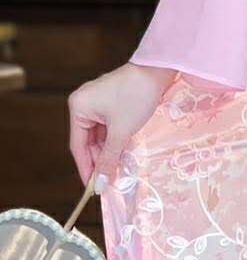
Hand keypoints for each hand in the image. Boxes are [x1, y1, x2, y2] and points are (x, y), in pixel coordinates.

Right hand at [68, 62, 177, 186]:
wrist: (157, 71)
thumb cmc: (136, 96)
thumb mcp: (121, 131)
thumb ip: (109, 158)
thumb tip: (101, 183)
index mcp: (78, 107)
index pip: (77, 145)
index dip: (85, 168)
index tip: (92, 188)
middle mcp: (83, 104)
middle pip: (87, 142)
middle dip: (99, 161)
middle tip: (108, 182)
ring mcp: (97, 103)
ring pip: (99, 137)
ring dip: (108, 153)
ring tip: (117, 172)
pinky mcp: (111, 103)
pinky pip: (108, 128)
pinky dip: (114, 142)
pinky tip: (122, 156)